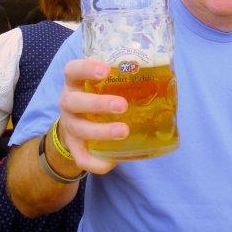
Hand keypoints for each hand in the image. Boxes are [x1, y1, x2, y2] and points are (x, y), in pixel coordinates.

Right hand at [58, 59, 128, 174]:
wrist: (78, 125)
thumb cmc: (100, 97)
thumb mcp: (105, 84)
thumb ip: (123, 79)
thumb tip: (163, 78)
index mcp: (76, 83)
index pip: (73, 70)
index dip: (86, 68)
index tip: (106, 70)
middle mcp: (68, 103)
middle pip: (74, 102)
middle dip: (98, 103)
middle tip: (122, 105)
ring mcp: (69, 126)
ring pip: (79, 129)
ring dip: (102, 131)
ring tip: (124, 131)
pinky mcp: (74, 147)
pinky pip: (81, 157)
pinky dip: (95, 162)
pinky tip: (111, 162)